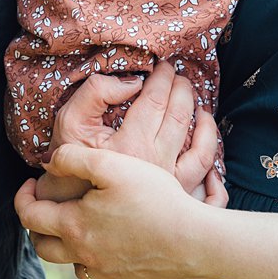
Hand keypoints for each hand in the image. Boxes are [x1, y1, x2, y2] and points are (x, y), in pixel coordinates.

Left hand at [15, 143, 208, 278]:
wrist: (192, 240)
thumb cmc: (153, 197)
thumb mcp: (111, 164)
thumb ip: (73, 158)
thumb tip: (50, 164)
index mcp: (73, 225)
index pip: (29, 216)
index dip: (22, 197)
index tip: (29, 183)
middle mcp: (82, 253)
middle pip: (41, 245)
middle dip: (34, 224)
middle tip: (43, 205)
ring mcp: (103, 268)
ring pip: (66, 261)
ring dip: (59, 241)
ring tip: (70, 222)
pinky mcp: (123, 276)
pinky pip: (92, 269)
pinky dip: (87, 254)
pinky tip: (102, 239)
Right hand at [48, 60, 219, 196]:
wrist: (68, 212)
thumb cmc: (67, 166)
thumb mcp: (69, 122)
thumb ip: (95, 93)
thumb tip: (132, 83)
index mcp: (131, 144)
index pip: (156, 100)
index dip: (163, 77)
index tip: (163, 65)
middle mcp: (155, 163)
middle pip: (180, 116)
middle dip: (182, 89)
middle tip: (179, 76)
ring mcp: (169, 183)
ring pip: (200, 145)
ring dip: (202, 117)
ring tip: (195, 102)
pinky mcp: (175, 196)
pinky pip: (204, 172)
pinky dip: (210, 150)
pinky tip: (205, 135)